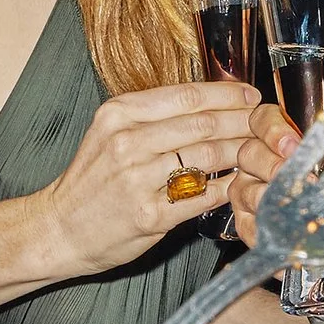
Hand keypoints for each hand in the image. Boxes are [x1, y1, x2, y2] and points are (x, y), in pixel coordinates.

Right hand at [40, 80, 261, 277]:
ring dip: (242, 153)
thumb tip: (208, 103)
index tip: (250, 95)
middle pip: (204, 124)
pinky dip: (228, 187)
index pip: (187, 96)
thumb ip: (153, 117)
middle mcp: (128, 142)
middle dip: (243, 122)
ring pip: (208, 157)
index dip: (227, 94)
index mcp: (120, 114)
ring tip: (258, 151)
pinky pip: (203, 196)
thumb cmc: (91, 181)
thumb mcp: (110, 132)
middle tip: (265, 124)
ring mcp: (138, 180)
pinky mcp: (149, 215)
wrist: (58, 228)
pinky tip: (240, 183)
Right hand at [226, 102, 300, 243]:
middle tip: (295, 179)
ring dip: (264, 196)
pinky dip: (260, 229)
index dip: (272, 129)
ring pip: (241, 187)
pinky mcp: (245, 222)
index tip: (292, 143)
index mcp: (280, 141)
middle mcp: (258, 163)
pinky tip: (280, 235)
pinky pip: (243, 224)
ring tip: (288, 206)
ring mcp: (247, 191)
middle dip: (271, 164)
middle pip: (248, 152)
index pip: (261, 120)